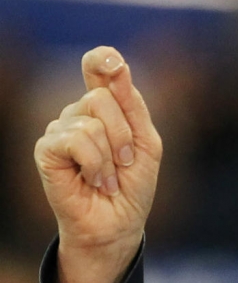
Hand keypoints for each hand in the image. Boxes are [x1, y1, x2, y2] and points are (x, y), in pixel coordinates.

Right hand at [34, 46, 162, 282]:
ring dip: (110, 156)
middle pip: (101, 97)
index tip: (113, 63)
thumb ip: (133, 106)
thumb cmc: (133, 185)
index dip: (102, 59)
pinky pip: (75, 140)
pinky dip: (94, 164)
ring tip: (107, 177)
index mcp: (106, 106)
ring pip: (90, 121)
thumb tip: (118, 67)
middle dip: (124, 134)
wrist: (119, 222)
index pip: (97, 67)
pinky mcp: (46, 150)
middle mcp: (79, 112)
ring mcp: (60, 129)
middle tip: (125, 162)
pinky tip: (93, 181)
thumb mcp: (147, 142)